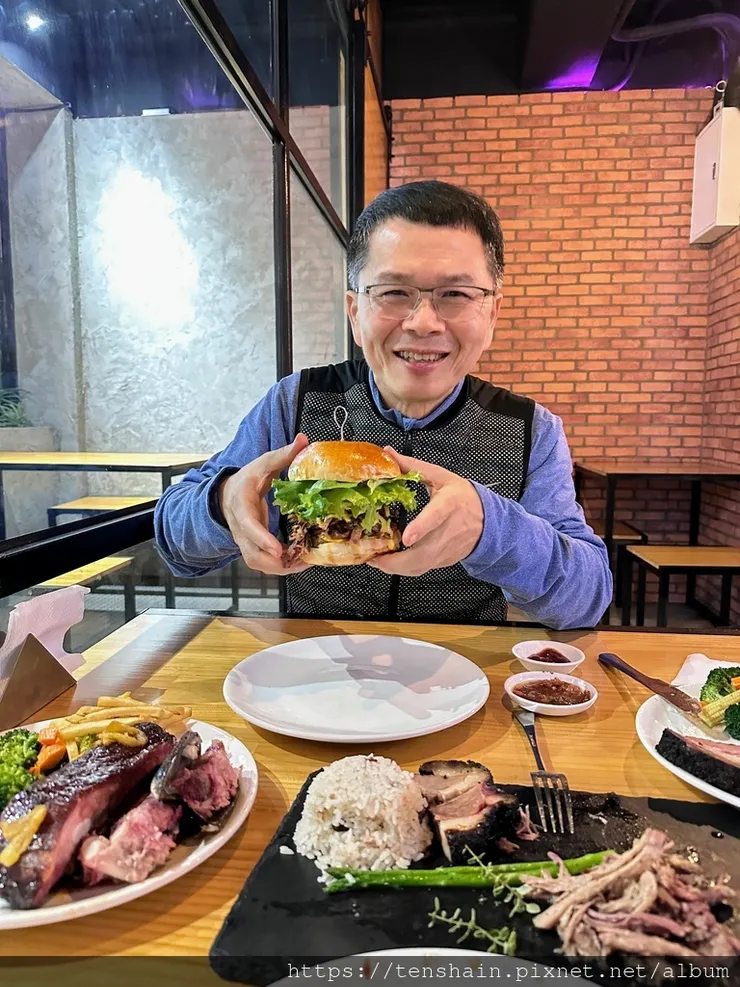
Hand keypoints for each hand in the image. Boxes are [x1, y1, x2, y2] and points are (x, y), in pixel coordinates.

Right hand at [218, 434, 309, 574]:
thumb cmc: (247, 479)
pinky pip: (263, 562)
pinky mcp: (251, 548)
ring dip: (280, 568)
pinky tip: (299, 561)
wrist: (226, 495)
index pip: (249, 526)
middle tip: (301, 562)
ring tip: (304, 563)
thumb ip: (283, 454)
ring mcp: (244, 541)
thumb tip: (303, 440)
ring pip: (257, 563)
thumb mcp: (263, 464)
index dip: (262, 539)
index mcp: (241, 505)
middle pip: (252, 554)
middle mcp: (240, 528)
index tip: (278, 549)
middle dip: (275, 562)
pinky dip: (280, 566)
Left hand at [368, 449, 483, 576]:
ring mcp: (447, 549)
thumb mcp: (440, 476)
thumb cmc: (462, 496)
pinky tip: (389, 563)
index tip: (407, 538)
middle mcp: (449, 531)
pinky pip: (422, 569)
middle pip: (424, 553)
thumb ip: (413, 466)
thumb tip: (388, 452)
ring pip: (421, 566)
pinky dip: (404, 569)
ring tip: (375, 561)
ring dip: (396, 568)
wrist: (489, 520)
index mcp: (449, 504)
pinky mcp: (444, 561)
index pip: (436, 518)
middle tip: (373, 557)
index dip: (421, 528)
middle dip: (397, 561)